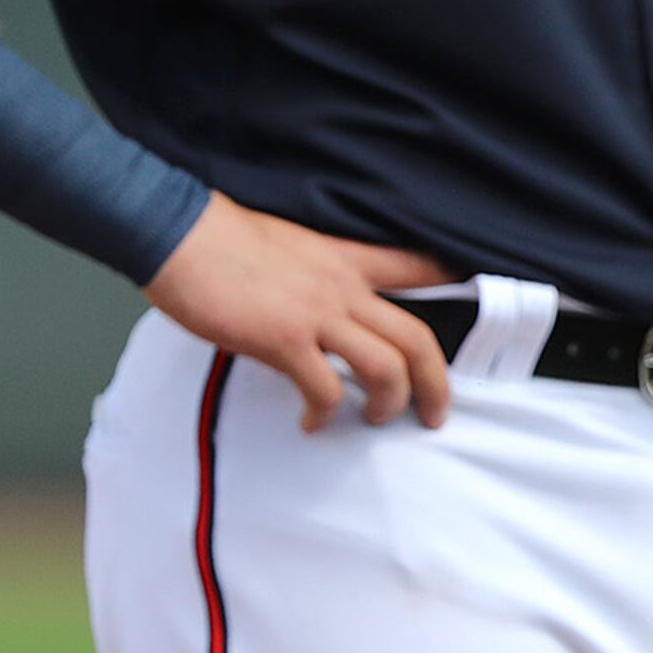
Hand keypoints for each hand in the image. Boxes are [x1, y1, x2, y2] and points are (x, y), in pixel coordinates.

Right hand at [146, 194, 454, 431]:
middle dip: (436, 384)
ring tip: (374, 419)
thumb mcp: (292, 242)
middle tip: (434, 414)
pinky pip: (324, 388)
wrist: (177, 231)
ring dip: (389, 402)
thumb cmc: (221, 237)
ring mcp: (317, 315)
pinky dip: (324, 412)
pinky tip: (312, 421)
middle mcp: (344, 288)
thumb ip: (319, 272)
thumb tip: (321, 301)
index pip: (418, 267)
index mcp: (347, 259)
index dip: (453, 287)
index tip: (474, 304)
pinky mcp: (283, 340)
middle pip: (417, 338)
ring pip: (386, 367)